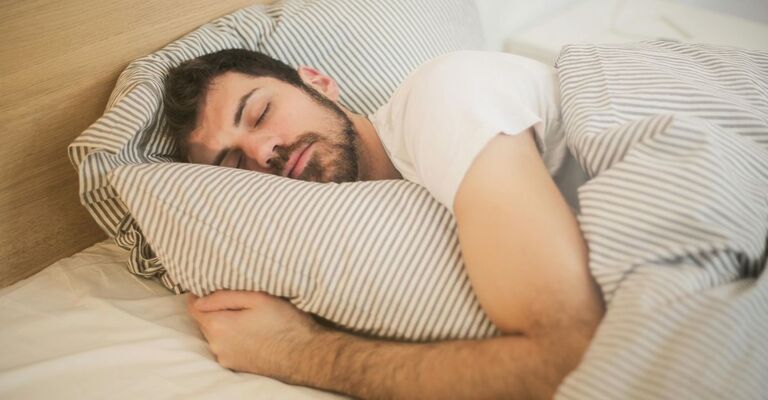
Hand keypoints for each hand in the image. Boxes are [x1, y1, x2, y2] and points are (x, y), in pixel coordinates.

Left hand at [186, 290, 322, 380]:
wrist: (305, 355)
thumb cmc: (284, 323)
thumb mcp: (257, 298)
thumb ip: (224, 297)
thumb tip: (199, 299)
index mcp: (218, 326)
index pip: (194, 308)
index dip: (198, 295)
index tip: (209, 287)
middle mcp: (217, 345)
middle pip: (205, 322)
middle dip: (215, 309)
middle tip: (237, 300)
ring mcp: (226, 358)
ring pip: (216, 335)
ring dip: (225, 324)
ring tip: (247, 316)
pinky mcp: (237, 366)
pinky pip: (227, 346)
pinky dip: (233, 337)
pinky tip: (252, 331)